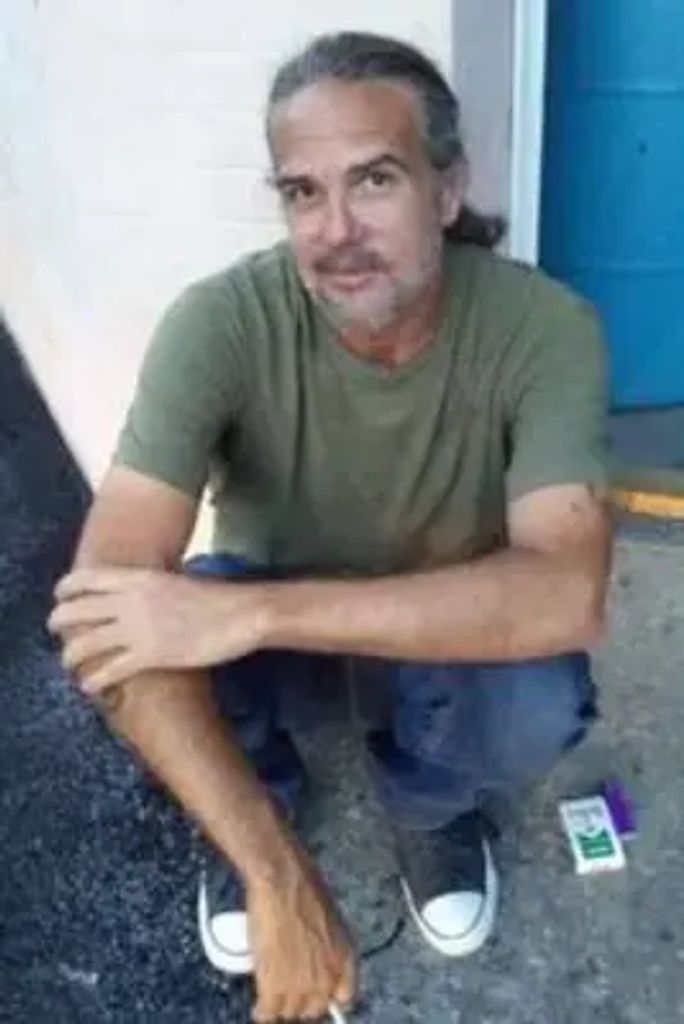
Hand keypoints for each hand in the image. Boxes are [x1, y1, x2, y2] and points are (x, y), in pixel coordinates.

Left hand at [48, 567, 268, 691]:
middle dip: (59, 623)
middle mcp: (131, 601)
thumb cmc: (214, 598)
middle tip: (58, 632)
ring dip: (70, 656)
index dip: (65, 589)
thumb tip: (137, 592)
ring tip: (69, 663)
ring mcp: (139, 629)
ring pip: (85, 643)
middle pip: (77, 610)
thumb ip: (149, 586)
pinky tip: (89, 687)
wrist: (241, 613)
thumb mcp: (173, 580)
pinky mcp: (151, 655)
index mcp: (138, 578)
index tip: (59, 597)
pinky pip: (109, 670)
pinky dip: (93, 681)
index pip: (85, 579)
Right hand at [248, 849, 356, 1021]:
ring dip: (281, 1004)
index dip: (327, 996)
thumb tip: (316, 959)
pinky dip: (262, 1012)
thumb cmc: (305, 885)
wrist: (283, 879)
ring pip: (290, 1012)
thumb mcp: (329, 918)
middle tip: (287, 987)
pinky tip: (259, 1008)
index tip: (315, 993)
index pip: (344, 998)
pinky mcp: (274, 985)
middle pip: (314, 1008)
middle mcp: (328, 976)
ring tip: (271, 993)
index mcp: (346, 958)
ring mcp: (302, 985)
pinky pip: (268, 1013)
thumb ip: (327, 946)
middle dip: (301, 1000)